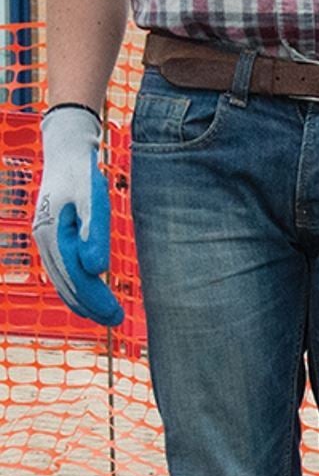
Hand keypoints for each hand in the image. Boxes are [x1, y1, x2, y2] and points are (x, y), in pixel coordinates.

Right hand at [31, 104, 125, 326]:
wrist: (66, 154)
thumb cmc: (84, 175)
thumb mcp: (94, 200)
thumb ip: (95, 234)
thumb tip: (96, 270)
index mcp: (53, 233)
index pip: (76, 277)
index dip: (97, 299)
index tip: (117, 315)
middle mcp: (44, 239)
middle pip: (67, 283)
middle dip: (92, 306)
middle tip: (117, 321)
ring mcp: (44, 239)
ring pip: (61, 279)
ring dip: (82, 301)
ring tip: (106, 316)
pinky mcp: (50, 238)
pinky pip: (60, 270)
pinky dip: (73, 288)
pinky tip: (88, 298)